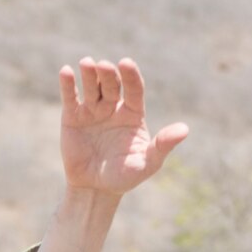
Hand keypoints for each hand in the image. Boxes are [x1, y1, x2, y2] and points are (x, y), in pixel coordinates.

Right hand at [56, 57, 187, 196]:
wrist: (96, 188)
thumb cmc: (125, 176)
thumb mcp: (147, 163)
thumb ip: (163, 145)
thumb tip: (184, 130)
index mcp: (133, 114)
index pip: (134, 89)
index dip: (131, 76)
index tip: (126, 63)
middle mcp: (113, 107)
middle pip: (111, 84)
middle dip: (108, 74)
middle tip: (104, 66)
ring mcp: (92, 110)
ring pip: (91, 86)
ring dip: (89, 74)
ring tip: (88, 63)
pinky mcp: (72, 116)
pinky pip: (71, 97)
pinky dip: (68, 84)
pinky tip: (66, 72)